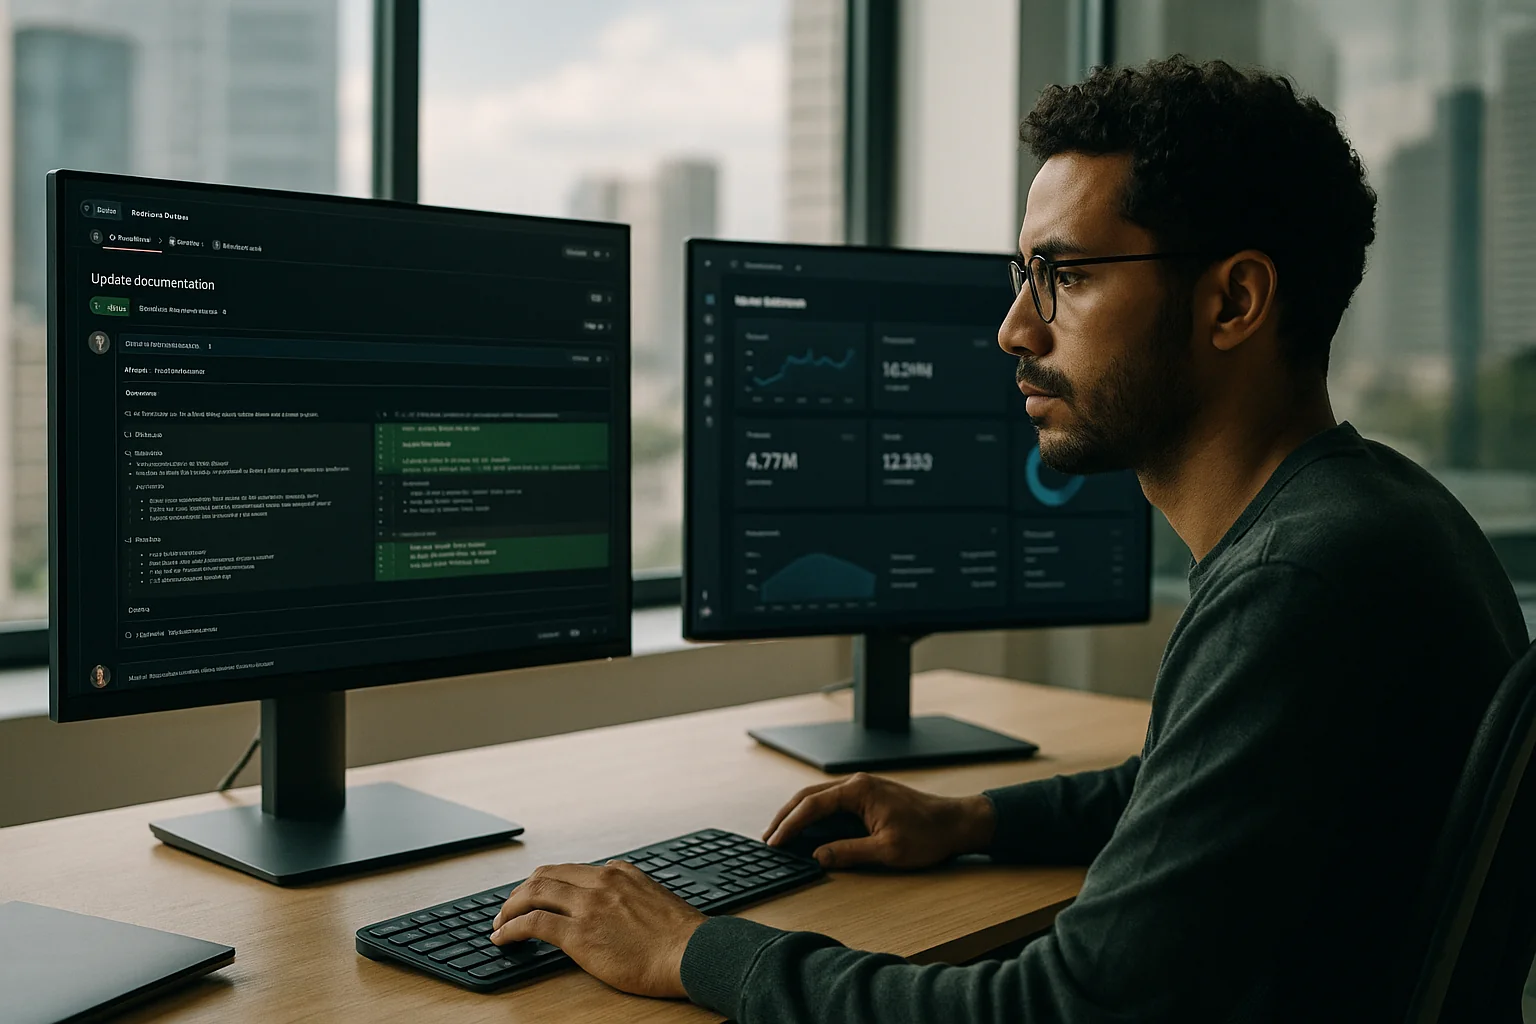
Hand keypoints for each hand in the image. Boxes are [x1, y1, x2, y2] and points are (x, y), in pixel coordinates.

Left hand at [490, 861, 705, 998]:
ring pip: (534, 894)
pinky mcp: (580, 935)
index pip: (567, 870)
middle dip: (520, 892)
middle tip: (508, 909)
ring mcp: (589, 907)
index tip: (532, 896)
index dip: (543, 883)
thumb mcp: (655, 894)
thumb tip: (614, 876)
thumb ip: (630, 884)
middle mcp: (600, 883)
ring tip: (499, 924)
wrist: (694, 953)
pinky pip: (533, 923)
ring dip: (509, 909)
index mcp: (618, 873)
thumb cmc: (680, 935)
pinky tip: (503, 938)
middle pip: (544, 876)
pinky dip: (511, 929)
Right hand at [764, 772, 995, 870]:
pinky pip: (832, 802)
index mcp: (859, 791)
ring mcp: (863, 788)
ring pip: (819, 797)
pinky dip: (814, 814)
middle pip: (809, 796)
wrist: (956, 823)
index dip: (789, 825)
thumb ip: (849, 852)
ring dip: (798, 814)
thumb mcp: (888, 851)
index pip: (812, 806)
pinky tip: (808, 829)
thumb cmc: (928, 834)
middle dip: (785, 816)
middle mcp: (858, 784)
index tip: (773, 842)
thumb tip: (818, 857)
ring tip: (780, 834)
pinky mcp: (868, 797)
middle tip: (767, 838)